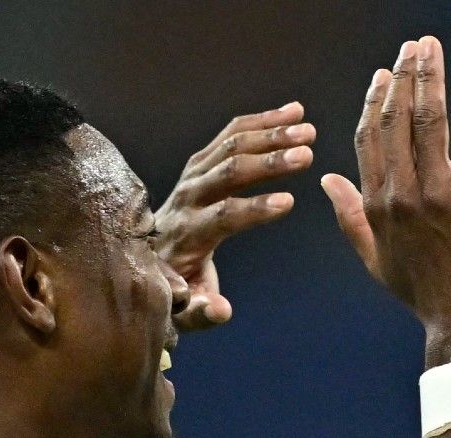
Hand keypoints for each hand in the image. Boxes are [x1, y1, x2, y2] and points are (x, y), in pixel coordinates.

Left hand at [155, 102, 314, 330]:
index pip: (222, 216)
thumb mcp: (184, 312)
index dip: (253, 209)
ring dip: (269, 133)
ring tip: (308, 129)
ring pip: (229, 145)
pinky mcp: (198, 163)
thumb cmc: (172, 289)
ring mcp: (191, 175)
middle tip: (307, 152)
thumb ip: (201, 312)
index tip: (289, 202)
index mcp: (188, 233)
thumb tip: (222, 310)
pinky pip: (229, 135)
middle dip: (268, 161)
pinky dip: (261, 121)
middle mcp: (186, 197)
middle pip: (227, 171)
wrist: (143, 260)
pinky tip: (293, 112)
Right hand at [322, 37, 450, 366]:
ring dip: (430, 80)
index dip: (375, 100)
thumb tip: (327, 180)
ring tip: (433, 50)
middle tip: (414, 46)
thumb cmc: (425, 294)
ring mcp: (438, 197)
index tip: (384, 72)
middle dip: (404, 77)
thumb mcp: (376, 258)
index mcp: (377, 205)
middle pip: (395, 121)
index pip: (369, 138)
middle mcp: (402, 196)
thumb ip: (350, 216)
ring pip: (428, 124)